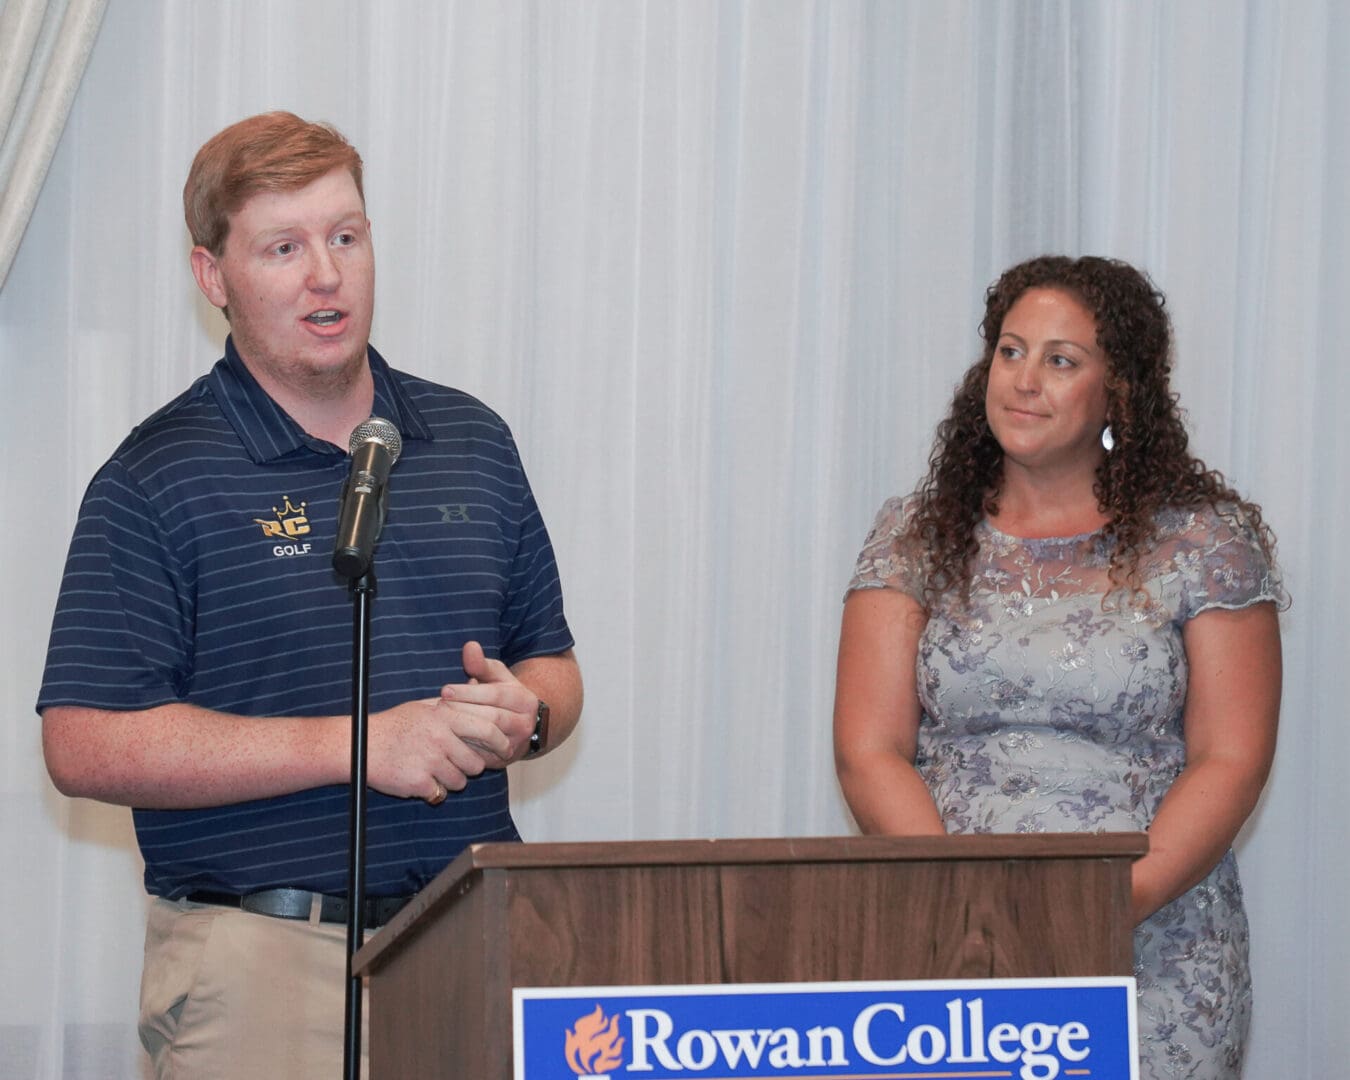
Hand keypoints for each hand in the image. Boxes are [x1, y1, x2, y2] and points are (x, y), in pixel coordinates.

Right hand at [366, 694, 511, 801]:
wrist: (360, 745)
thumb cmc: (395, 725)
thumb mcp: (425, 706)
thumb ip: (454, 702)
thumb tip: (478, 685)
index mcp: (445, 716)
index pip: (487, 729)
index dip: (500, 742)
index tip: (504, 750)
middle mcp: (440, 737)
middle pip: (476, 763)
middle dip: (472, 767)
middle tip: (459, 764)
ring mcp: (430, 761)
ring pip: (460, 781)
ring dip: (451, 780)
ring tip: (432, 769)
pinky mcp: (419, 783)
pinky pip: (440, 793)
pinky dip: (432, 790)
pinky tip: (418, 778)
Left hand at [438, 640, 538, 766]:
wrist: (523, 727)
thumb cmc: (503, 696)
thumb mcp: (497, 677)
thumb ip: (482, 663)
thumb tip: (470, 646)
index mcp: (524, 700)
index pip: (496, 695)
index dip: (469, 692)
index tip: (445, 690)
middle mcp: (525, 723)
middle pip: (492, 717)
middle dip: (463, 711)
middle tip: (438, 707)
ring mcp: (516, 744)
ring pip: (488, 739)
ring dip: (462, 731)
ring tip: (440, 723)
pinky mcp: (504, 760)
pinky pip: (482, 756)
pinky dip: (463, 748)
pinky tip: (445, 740)